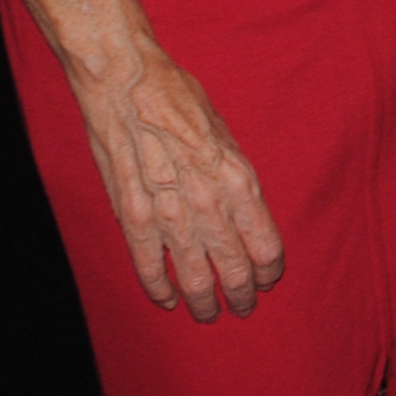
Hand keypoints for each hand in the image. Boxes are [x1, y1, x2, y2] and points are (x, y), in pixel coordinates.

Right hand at [66, 31, 287, 321]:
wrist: (126, 82)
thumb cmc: (178, 97)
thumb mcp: (224, 132)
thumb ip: (233, 175)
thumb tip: (243, 208)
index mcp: (239, 179)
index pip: (267, 247)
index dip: (269, 272)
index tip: (267, 279)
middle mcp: (209, 204)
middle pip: (235, 272)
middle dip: (242, 296)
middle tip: (243, 307)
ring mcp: (170, 215)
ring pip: (194, 280)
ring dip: (204, 303)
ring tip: (207, 313)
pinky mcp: (134, 218)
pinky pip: (149, 269)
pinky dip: (159, 290)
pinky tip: (167, 300)